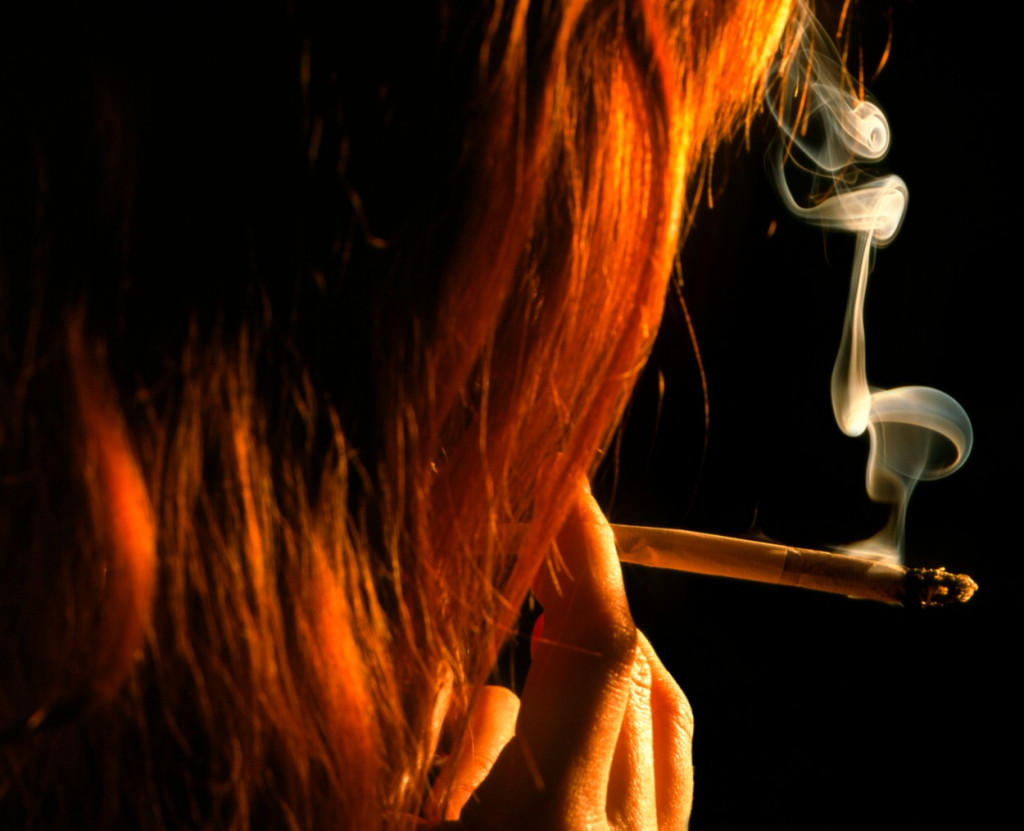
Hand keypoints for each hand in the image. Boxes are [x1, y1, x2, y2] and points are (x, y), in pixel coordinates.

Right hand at [433, 482, 693, 828]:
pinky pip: (672, 767)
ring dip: (608, 653)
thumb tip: (494, 691)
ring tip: (547, 630)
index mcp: (549, 823)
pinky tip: (584, 713)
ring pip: (663, 710)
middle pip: (633, 669)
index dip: (587, 550)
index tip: (564, 487)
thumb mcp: (394, 827)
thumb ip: (452, 753)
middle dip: (583, 592)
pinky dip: (634, 714)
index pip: (597, 645)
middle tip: (538, 548)